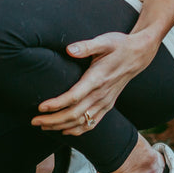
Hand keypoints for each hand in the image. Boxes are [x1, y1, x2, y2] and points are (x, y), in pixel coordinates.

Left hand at [31, 31, 157, 135]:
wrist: (139, 54)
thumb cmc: (119, 45)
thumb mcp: (104, 41)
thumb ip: (86, 46)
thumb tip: (69, 49)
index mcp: (97, 79)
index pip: (73, 97)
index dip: (56, 105)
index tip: (40, 108)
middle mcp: (101, 95)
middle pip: (74, 114)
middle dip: (53, 120)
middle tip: (34, 121)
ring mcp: (105, 102)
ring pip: (81, 122)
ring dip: (61, 126)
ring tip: (43, 127)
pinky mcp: (108, 105)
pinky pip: (92, 123)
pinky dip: (78, 130)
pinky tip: (65, 131)